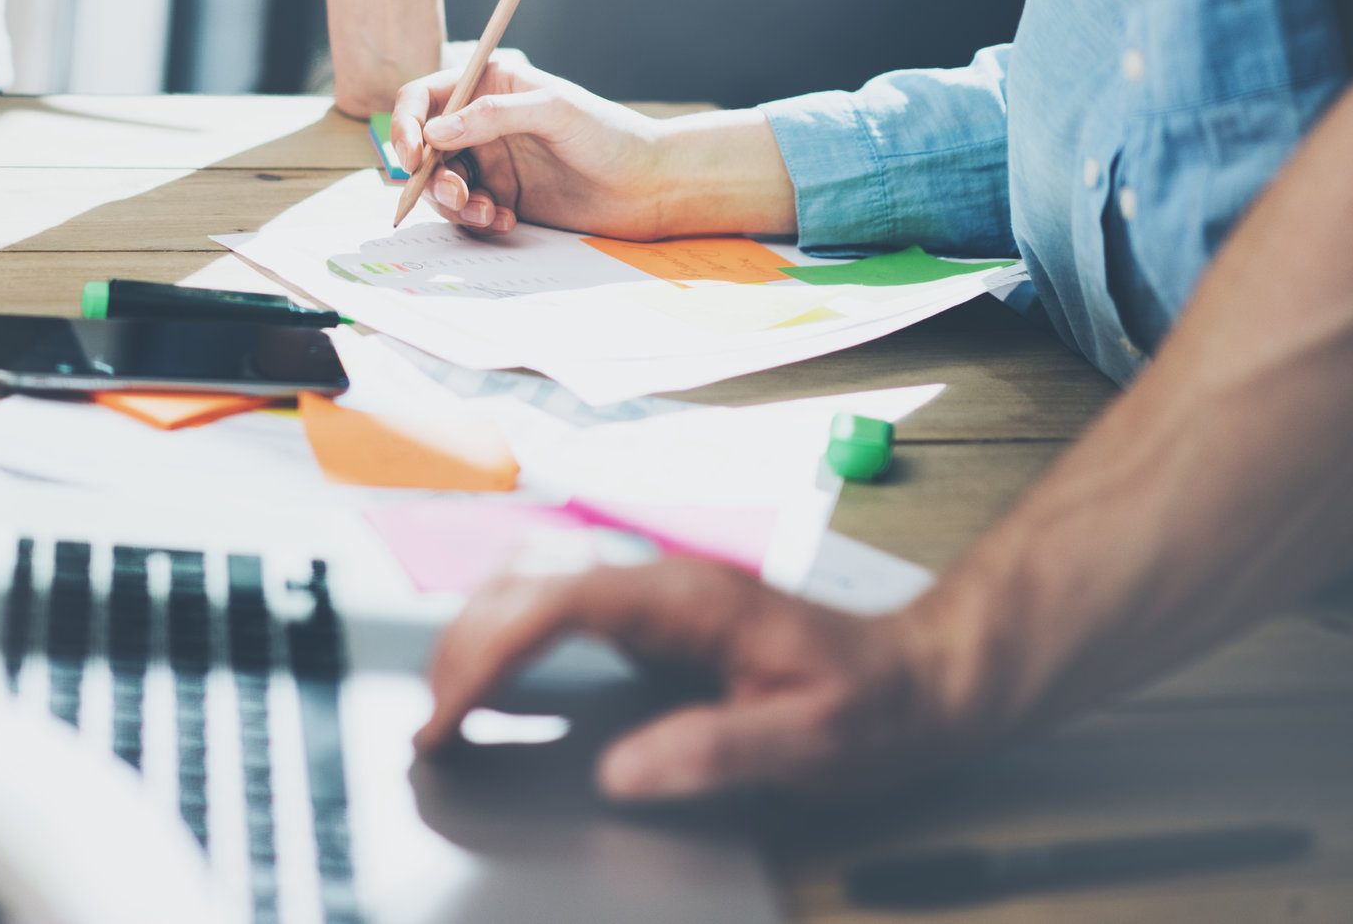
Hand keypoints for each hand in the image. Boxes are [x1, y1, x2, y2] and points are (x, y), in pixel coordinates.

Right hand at [389, 54, 677, 238]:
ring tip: (487, 213)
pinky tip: (506, 222)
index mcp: (491, 85)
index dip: (406, 125)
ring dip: (453, 203)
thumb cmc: (609, 135)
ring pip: (442, 184)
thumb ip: (492, 117)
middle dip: (430, 175)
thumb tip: (433, 133)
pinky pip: (467, 212)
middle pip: (424, 148)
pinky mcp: (503, 197)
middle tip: (458, 194)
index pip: (424, 98)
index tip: (410, 157)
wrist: (648, 186)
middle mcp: (483, 122)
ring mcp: (492, 162)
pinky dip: (477, 220)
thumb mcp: (554, 111)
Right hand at [414, 559, 974, 800]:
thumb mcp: (809, 743)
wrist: (921, 677)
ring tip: (443, 705)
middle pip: (528, 583)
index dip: (490, 653)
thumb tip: (620, 772)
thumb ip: (715, 751)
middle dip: (462, 647)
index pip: (558, 603)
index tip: (452, 713)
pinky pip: (557, 606)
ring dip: (476, 633)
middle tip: (431, 726)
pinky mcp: (656, 615)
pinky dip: (506, 635)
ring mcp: (657, 593)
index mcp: (691, 600)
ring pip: (533, 582)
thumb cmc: (874, 706)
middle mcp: (665, 581)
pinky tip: (491, 678)